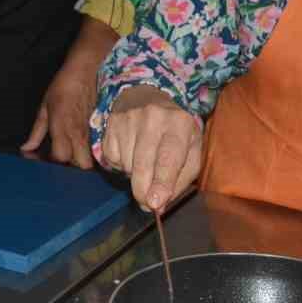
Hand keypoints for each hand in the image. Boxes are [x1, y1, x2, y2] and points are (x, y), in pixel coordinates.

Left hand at [21, 60, 97, 168]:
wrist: (85, 70)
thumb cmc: (62, 87)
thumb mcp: (44, 108)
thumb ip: (36, 132)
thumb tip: (26, 148)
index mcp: (62, 128)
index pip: (60, 158)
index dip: (52, 162)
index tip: (45, 158)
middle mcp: (78, 133)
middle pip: (81, 165)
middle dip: (71, 167)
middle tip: (63, 159)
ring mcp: (91, 132)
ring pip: (92, 159)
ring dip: (82, 161)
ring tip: (73, 155)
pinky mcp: (100, 128)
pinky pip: (98, 148)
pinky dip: (91, 153)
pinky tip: (83, 147)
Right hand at [98, 86, 202, 211]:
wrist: (145, 97)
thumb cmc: (174, 133)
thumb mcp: (189, 152)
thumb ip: (180, 181)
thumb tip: (158, 205)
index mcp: (180, 123)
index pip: (169, 157)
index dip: (162, 182)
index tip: (155, 203)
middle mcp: (153, 116)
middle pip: (143, 164)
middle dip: (143, 190)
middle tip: (147, 203)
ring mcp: (129, 118)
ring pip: (127, 165)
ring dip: (134, 174)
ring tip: (144, 159)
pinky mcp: (111, 124)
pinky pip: (112, 158)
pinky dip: (121, 163)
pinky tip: (130, 150)